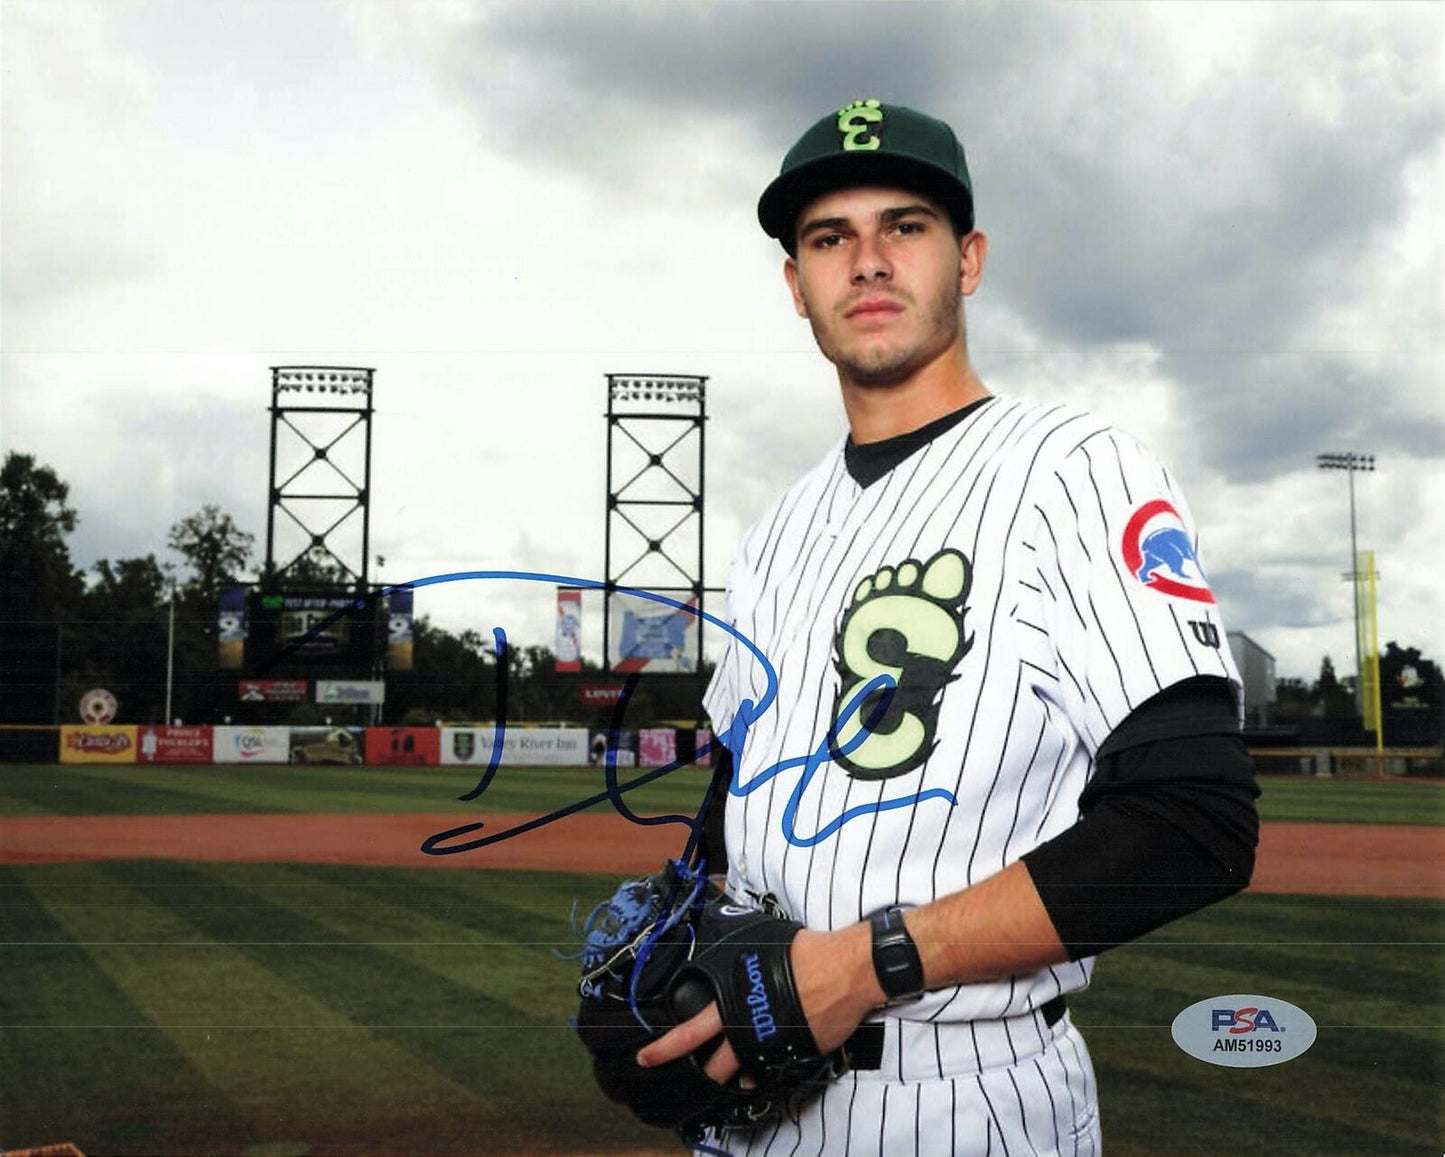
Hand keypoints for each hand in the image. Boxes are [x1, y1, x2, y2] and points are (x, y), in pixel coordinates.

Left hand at [635, 924, 880, 1082]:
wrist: (842, 971)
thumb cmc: (799, 950)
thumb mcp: (754, 938)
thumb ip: (731, 946)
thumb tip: (717, 911)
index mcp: (729, 1004)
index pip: (688, 1033)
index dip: (663, 1049)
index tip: (646, 1057)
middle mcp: (745, 1031)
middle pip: (712, 1066)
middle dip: (699, 1070)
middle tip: (695, 1071)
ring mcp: (770, 1047)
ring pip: (742, 1074)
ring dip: (735, 1074)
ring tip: (732, 1071)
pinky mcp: (795, 1056)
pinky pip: (774, 1071)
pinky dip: (765, 1071)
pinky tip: (763, 1068)